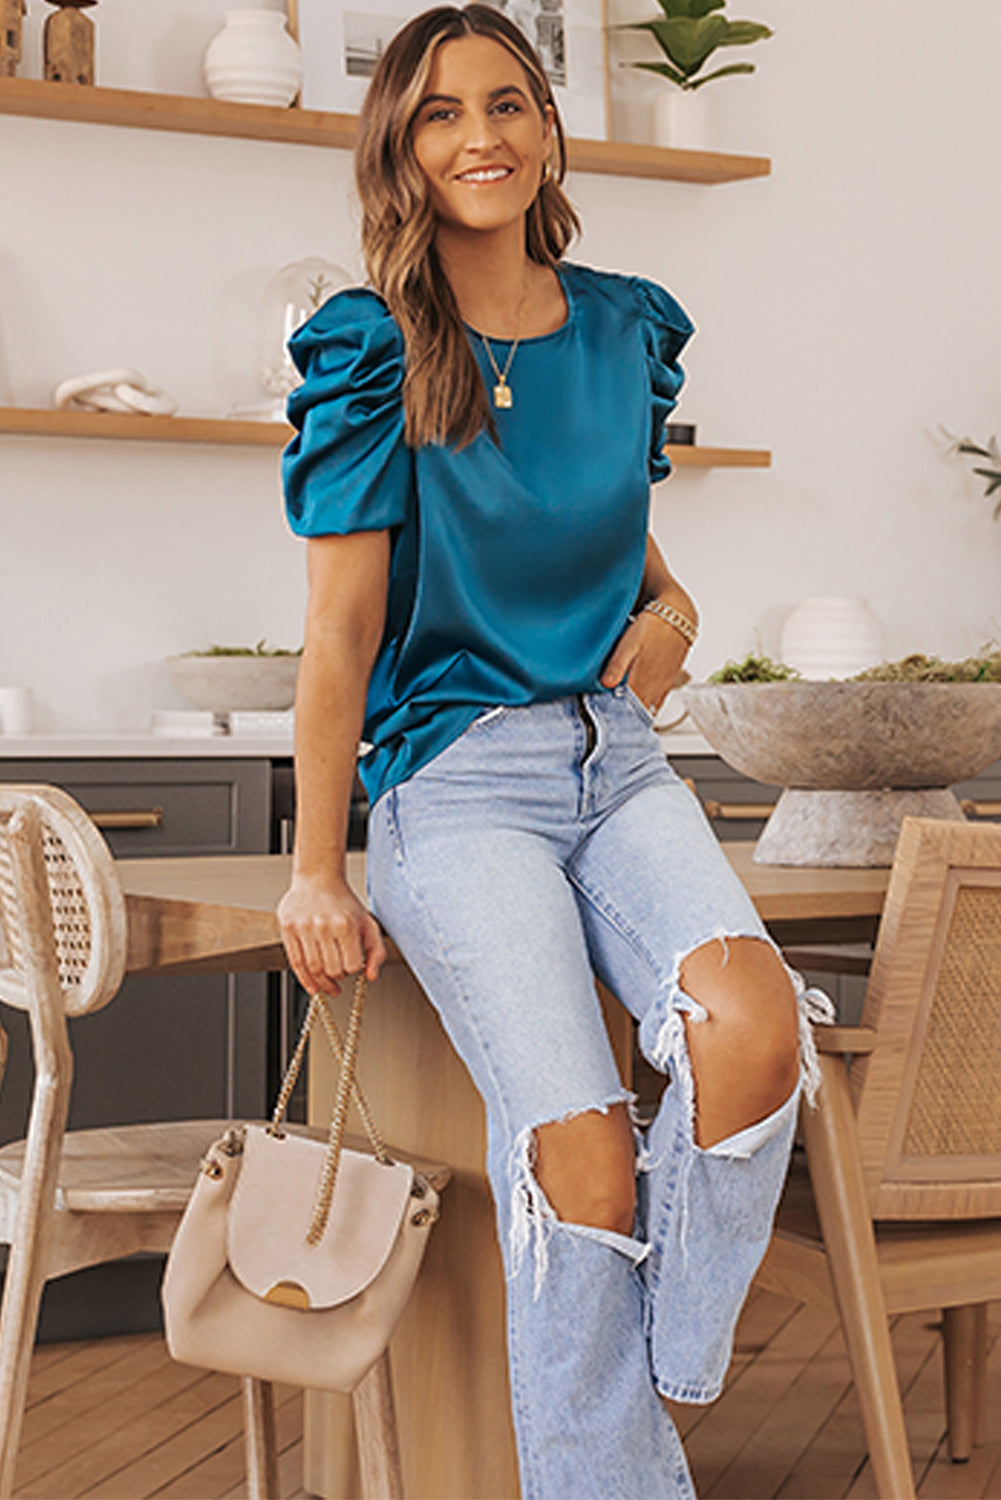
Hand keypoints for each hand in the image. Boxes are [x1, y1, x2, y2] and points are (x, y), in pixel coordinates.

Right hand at [278, 876, 386, 995]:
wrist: (318, 878)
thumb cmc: (345, 903)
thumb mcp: (368, 923)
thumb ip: (376, 951)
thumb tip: (371, 977)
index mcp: (346, 925)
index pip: (351, 965)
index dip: (353, 970)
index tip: (351, 966)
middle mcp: (324, 927)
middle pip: (331, 970)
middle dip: (337, 977)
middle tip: (338, 976)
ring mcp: (304, 928)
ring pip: (313, 969)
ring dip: (322, 982)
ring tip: (327, 983)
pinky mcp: (288, 928)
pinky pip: (295, 962)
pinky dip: (304, 979)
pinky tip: (312, 986)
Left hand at [601, 610, 689, 715]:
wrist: (678, 615)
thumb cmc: (653, 626)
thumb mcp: (630, 644)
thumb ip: (618, 666)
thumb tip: (605, 685)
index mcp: (642, 681)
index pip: (629, 711)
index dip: (617, 719)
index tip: (604, 723)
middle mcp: (654, 687)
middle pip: (638, 712)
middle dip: (626, 718)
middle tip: (610, 722)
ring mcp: (663, 685)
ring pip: (649, 708)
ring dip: (637, 713)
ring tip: (623, 715)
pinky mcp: (668, 680)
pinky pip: (658, 700)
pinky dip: (648, 705)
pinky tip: (640, 702)